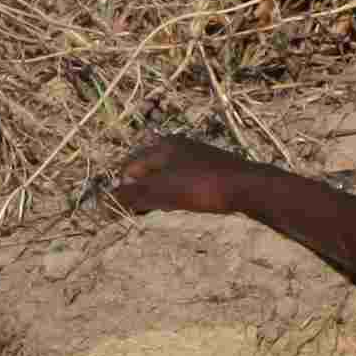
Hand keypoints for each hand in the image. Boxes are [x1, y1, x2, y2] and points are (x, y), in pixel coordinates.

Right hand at [113, 134, 266, 220]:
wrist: (247, 186)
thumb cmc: (201, 186)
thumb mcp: (162, 191)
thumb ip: (133, 195)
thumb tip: (107, 200)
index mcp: (162, 147)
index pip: (129, 167)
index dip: (124, 189)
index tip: (128, 208)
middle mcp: (176, 146)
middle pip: (146, 170)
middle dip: (141, 191)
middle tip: (145, 209)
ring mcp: (193, 155)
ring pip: (163, 176)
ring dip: (158, 193)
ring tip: (164, 207)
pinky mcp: (207, 166)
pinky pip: (180, 179)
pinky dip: (174, 192)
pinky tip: (181, 203)